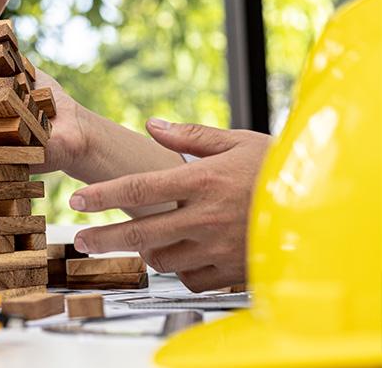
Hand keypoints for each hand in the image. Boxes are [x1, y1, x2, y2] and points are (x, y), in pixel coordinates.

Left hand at [68, 120, 269, 291]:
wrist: (324, 204)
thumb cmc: (278, 168)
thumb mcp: (236, 141)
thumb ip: (189, 135)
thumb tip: (151, 123)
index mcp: (203, 180)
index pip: (138, 189)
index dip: (102, 196)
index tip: (76, 200)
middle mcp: (206, 216)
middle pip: (140, 232)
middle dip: (103, 238)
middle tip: (81, 240)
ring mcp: (219, 246)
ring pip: (162, 259)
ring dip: (145, 252)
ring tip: (140, 242)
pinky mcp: (233, 269)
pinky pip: (191, 278)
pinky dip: (179, 270)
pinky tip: (180, 256)